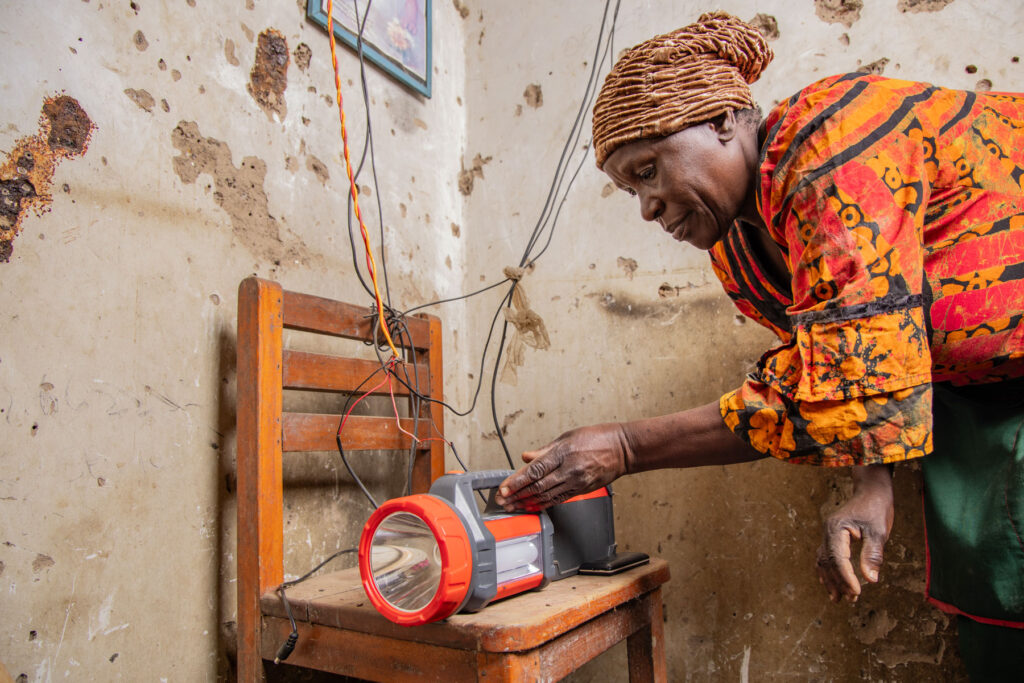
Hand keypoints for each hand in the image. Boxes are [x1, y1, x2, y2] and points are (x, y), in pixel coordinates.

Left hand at [494, 423, 631, 510]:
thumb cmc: (598, 438)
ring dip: (527, 503)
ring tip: (512, 506)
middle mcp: (570, 470)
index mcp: (564, 453)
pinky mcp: (582, 490)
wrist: (623, 449)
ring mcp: (577, 482)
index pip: (535, 470)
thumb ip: (545, 450)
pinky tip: (532, 506)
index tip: (504, 488)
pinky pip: (559, 500)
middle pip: (537, 487)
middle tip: (502, 501)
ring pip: (547, 497)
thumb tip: (526, 457)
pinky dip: (543, 505)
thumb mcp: (568, 437)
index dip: (517, 481)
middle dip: (517, 495)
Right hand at [816, 464, 893, 602]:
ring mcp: (828, 534)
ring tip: (838, 599)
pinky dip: (827, 571)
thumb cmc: (876, 509)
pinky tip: (831, 584)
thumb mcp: (879, 532)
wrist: (871, 491)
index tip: (857, 592)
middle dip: (838, 582)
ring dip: (830, 580)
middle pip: (828, 562)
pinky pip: (824, 556)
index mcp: (837, 529)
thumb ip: (873, 555)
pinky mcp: (832, 536)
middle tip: (851, 599)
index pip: (838, 558)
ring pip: (823, 561)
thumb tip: (871, 580)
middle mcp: (828, 531)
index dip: (846, 577)